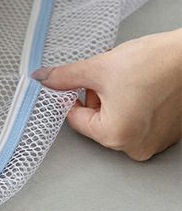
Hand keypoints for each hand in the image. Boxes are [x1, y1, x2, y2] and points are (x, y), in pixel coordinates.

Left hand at [32, 30, 181, 160]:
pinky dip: (132, 105)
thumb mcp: (97, 67)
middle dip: (95, 97)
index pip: (75, 118)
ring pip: (116, 120)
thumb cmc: (154, 64)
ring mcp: (153, 142)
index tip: (75, 82)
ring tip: (126, 80)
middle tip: (107, 76)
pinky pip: (137, 121)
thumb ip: (65, 77)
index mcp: (116, 135)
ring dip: (113, 100)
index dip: (71, 95)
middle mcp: (136, 146)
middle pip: (96, 121)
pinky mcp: (166, 134)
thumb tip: (45, 79)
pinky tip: (140, 87)